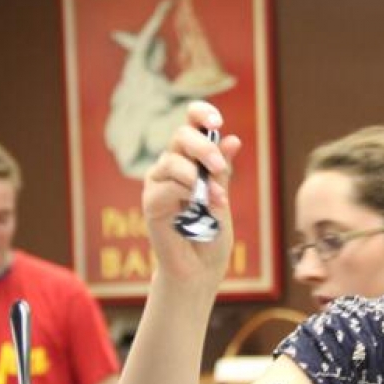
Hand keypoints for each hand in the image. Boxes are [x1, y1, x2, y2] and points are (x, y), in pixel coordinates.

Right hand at [142, 101, 240, 283]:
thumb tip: (233, 139)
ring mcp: (158, 183)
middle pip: (180, 136)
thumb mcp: (222, 196)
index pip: (190, 123)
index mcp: (191, 159)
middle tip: (219, 167)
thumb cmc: (212, 234)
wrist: (202, 269)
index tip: (216, 120)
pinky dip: (187, 193)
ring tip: (217, 198)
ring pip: (173, 161)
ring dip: (199, 177)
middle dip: (203, 147)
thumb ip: (222, 171)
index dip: (200, 114)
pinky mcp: (151, 203)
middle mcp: (171, 166)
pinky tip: (201, 207)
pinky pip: (166, 186)